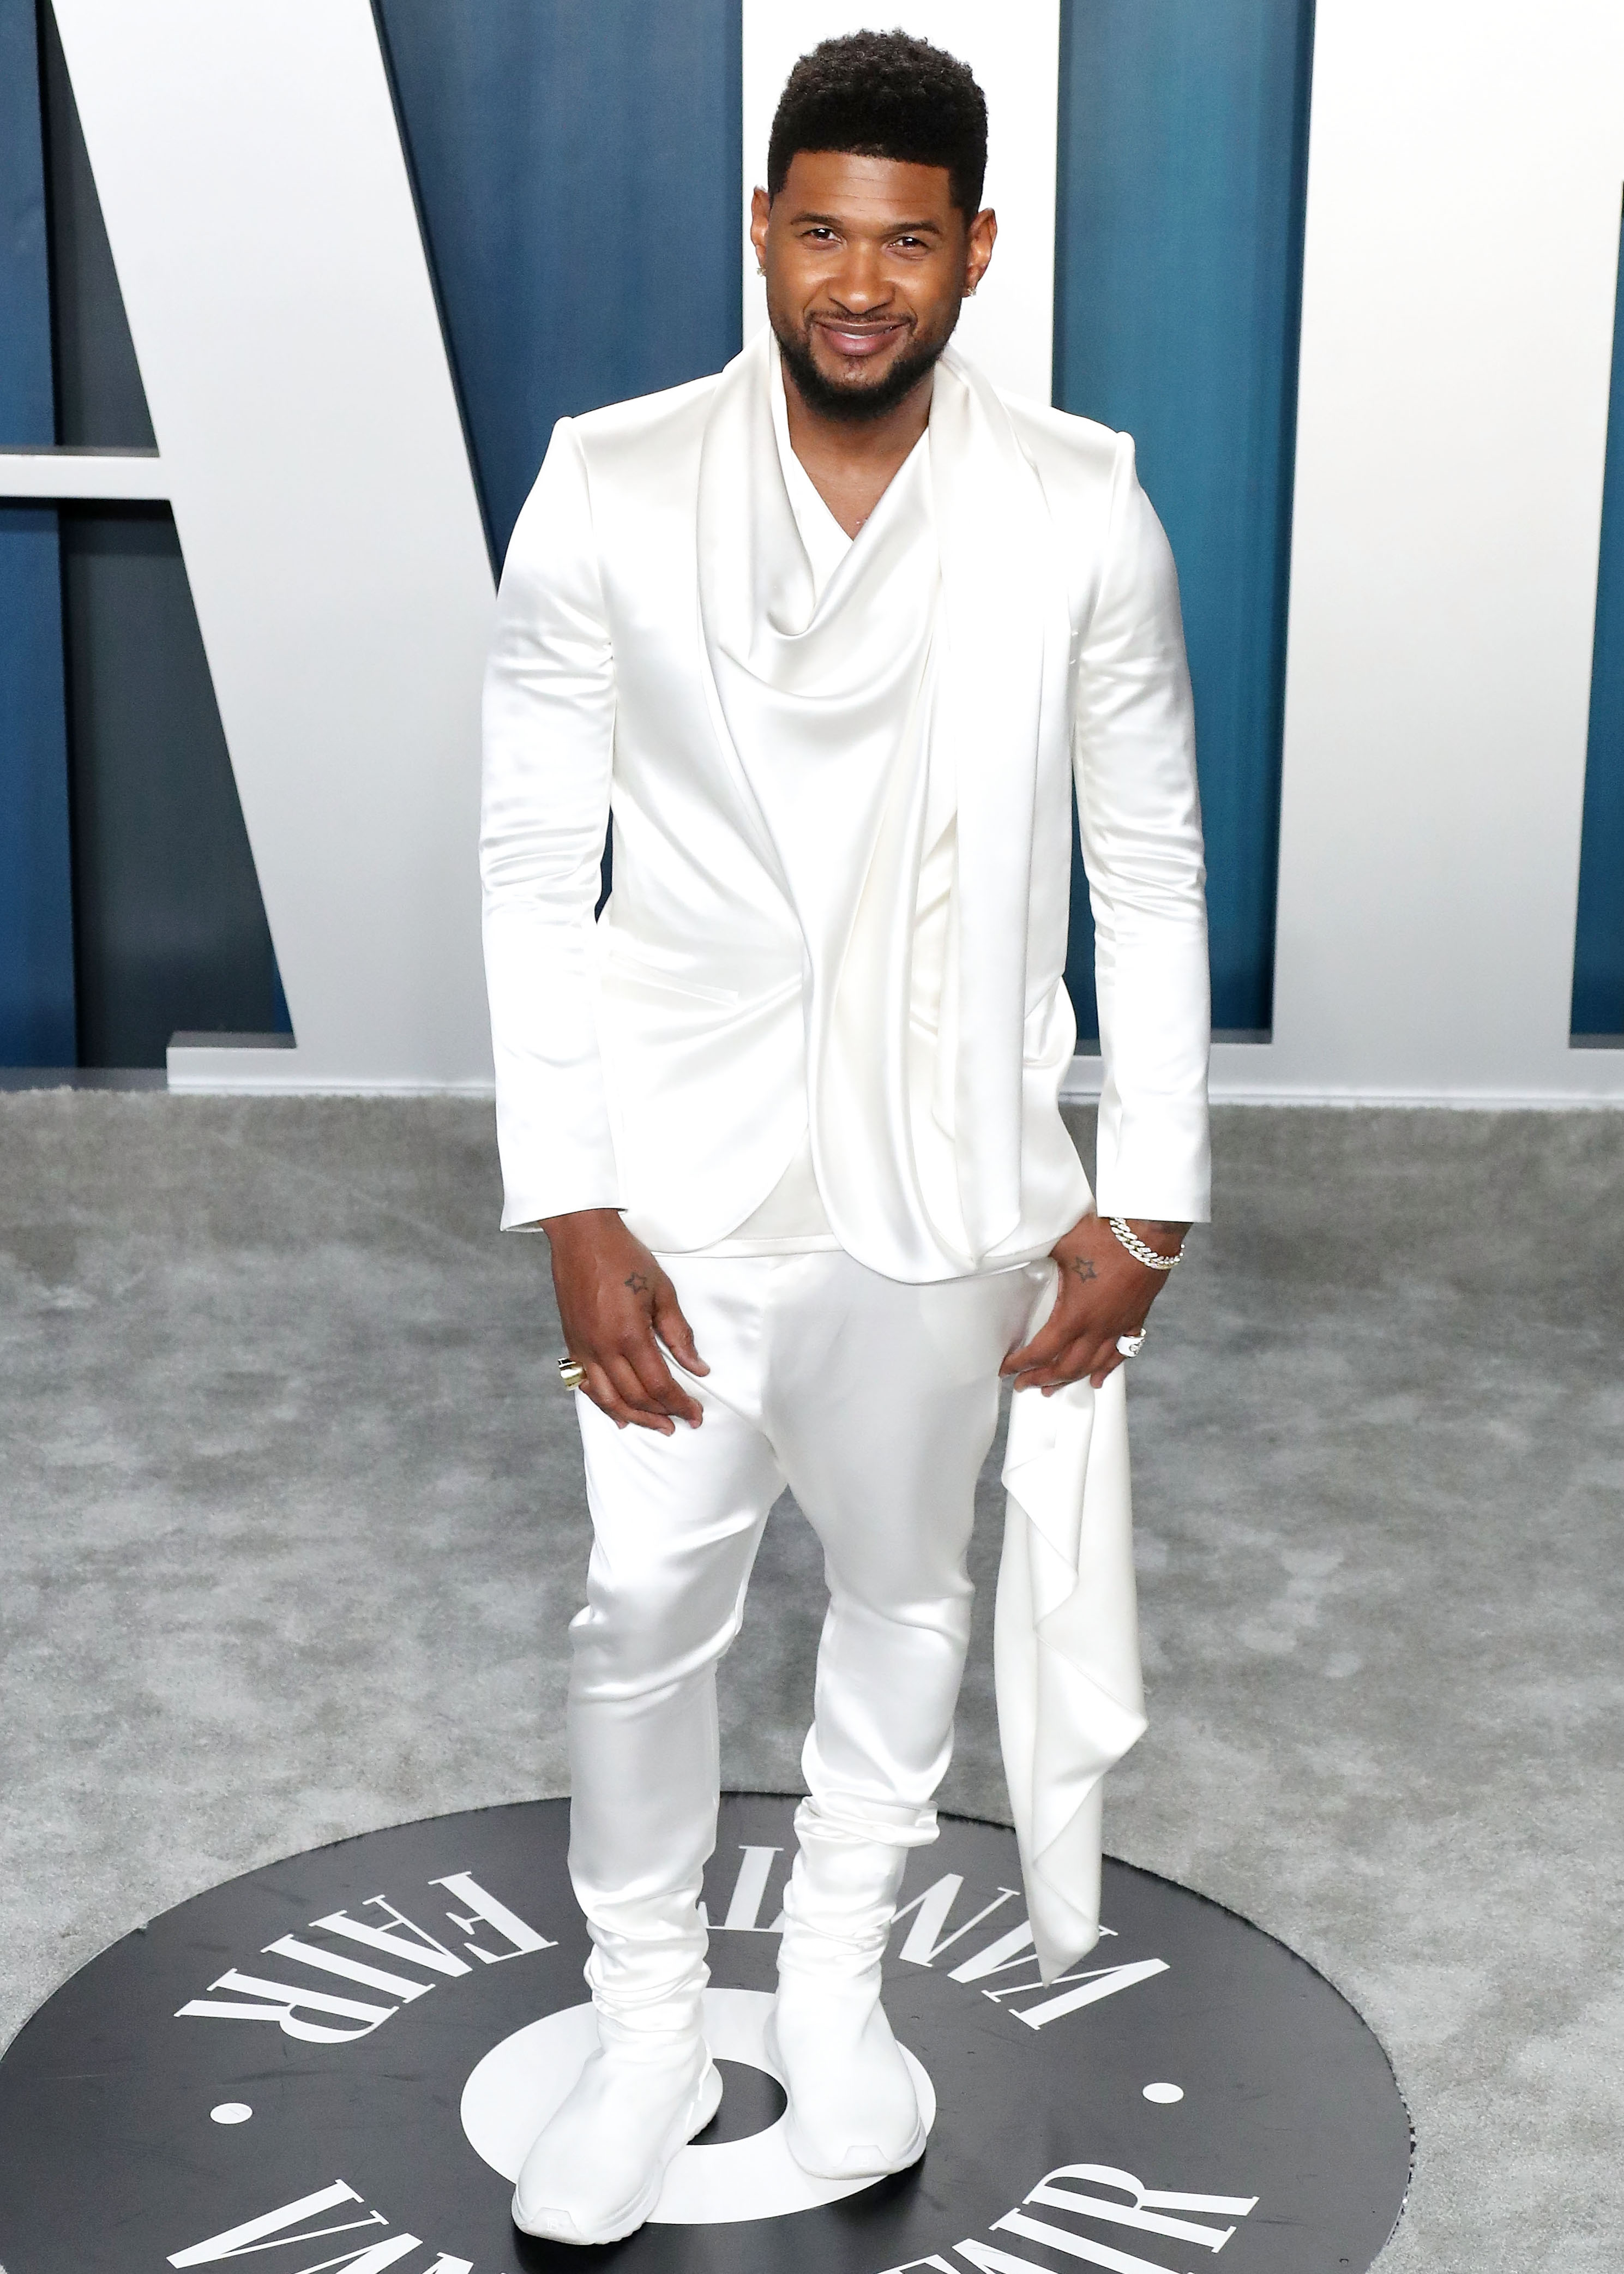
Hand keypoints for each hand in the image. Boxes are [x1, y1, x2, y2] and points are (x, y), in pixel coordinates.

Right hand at [542, 1209, 707, 1432]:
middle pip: (634, 1398)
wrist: (581, 1236)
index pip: (659, 1385)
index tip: (696, 1414)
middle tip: (681, 1422)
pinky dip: (603, 1403)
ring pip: (608, 1399)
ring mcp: (583, 1348)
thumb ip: (679, 1334)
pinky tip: (617, 1414)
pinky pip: (585, 1384)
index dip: (680, 1404)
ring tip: (655, 1426)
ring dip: (634, 1417)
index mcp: (629, 1335)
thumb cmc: (624, 1257)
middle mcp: (602, 1348)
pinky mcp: (571, 1343)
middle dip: (661, 1415)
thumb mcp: (662, 1291)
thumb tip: (698, 1368)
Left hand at [1001, 1213, 1186, 1394]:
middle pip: (1066, 1367)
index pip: (1042, 1351)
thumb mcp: (1061, 1247)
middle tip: (1025, 1384)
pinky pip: (1123, 1352)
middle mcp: (1097, 1328)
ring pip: (1093, 1365)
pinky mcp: (1135, 1318)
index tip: (1008, 1369)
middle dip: (1042, 1378)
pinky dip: (1108, 1368)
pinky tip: (1099, 1378)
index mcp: (1074, 1314)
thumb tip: (1019, 1254)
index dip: (1022, 1364)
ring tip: (1054, 1388)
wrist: (1149, 1232)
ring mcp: (1118, 1326)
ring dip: (1071, 1379)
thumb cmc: (1105, 1237)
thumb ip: (1039, 1257)